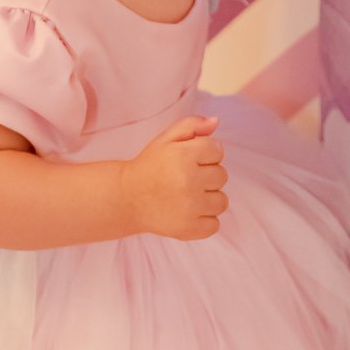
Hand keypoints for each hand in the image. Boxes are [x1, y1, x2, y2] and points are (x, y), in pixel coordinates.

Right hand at [124, 116, 227, 240]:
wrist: (126, 199)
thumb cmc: (149, 166)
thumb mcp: (165, 139)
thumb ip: (191, 125)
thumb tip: (216, 121)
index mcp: (183, 155)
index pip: (218, 150)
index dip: (205, 154)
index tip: (189, 160)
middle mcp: (188, 181)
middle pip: (222, 176)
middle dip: (207, 176)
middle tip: (185, 179)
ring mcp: (190, 207)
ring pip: (222, 201)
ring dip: (208, 199)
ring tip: (187, 196)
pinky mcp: (188, 228)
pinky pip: (215, 224)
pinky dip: (204, 221)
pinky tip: (188, 213)